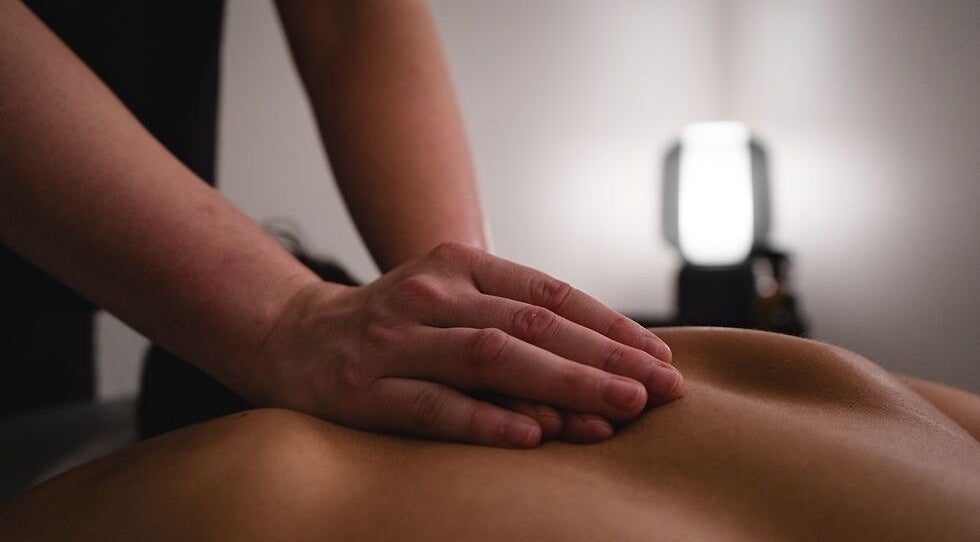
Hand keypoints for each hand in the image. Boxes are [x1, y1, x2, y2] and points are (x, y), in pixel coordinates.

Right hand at [246, 243, 681, 447]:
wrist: (294, 336)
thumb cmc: (395, 323)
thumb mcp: (452, 298)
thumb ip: (512, 316)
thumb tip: (606, 357)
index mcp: (458, 264)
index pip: (550, 294)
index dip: (610, 325)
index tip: (660, 357)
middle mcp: (430, 294)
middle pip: (532, 325)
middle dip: (605, 358)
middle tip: (662, 389)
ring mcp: (395, 341)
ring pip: (492, 360)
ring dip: (562, 385)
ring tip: (619, 410)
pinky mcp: (367, 389)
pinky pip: (436, 407)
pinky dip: (489, 421)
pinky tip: (536, 437)